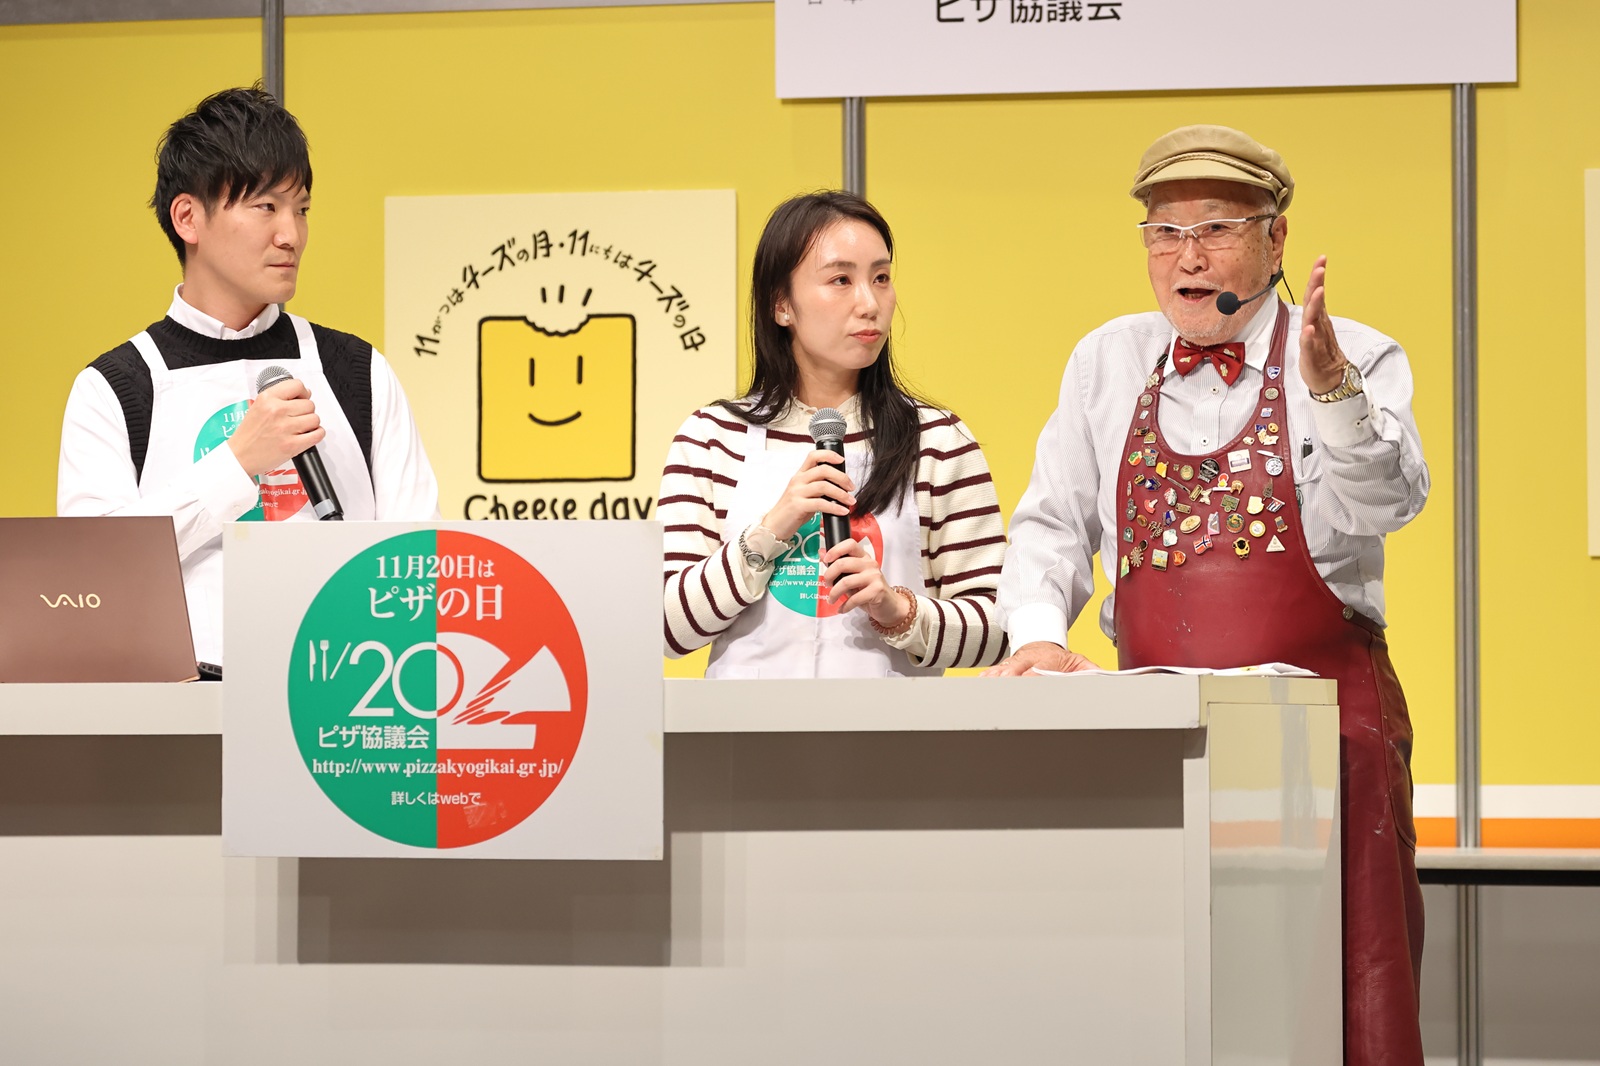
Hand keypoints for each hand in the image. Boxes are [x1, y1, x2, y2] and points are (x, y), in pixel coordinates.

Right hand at [226, 377, 323, 477]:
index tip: (302, 398)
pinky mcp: (292, 445)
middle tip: (297, 418)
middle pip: (309, 404)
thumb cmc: (249, 434)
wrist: (239, 455)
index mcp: (267, 399)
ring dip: (311, 423)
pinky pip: (318, 434)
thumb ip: (280, 398)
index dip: (303, 392)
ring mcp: (285, 428)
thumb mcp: (258, 406)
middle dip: (306, 411)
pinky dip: (317, 434)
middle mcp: (277, 411)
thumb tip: (305, 394)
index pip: (297, 385)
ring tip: (300, 428)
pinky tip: (308, 435)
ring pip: (315, 418)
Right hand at [761, 450, 854, 541]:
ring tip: (850, 501)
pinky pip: (821, 503)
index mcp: (800, 475)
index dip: (829, 455)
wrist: (774, 526)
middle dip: (842, 477)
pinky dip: (835, 507)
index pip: (813, 456)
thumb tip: (840, 485)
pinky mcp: (798, 506)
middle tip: (851, 487)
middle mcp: (798, 480)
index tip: (841, 460)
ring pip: (824, 486)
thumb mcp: (804, 494)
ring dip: (841, 494)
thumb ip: (817, 486)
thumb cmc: (792, 511)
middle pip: (823, 470)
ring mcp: (797, 492)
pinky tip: (842, 511)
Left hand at [819, 538, 906, 625]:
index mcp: (863, 557)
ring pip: (846, 582)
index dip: (836, 550)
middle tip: (826, 584)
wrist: (889, 605)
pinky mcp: (877, 590)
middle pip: (843, 563)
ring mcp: (874, 576)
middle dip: (829, 575)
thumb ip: (839, 566)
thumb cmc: (869, 590)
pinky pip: (855, 598)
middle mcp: (870, 564)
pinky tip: (841, 608)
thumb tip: (821, 553)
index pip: (850, 544)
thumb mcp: (853, 577)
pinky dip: (845, 605)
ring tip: (831, 600)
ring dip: (834, 593)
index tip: (826, 559)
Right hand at [981, 641, 1099, 675]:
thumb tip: (1106, 679)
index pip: (1042, 667)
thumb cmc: (1060, 659)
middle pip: (1020, 667)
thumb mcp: (1080, 662)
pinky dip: (987, 676)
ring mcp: (1016, 662)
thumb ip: (1092, 672)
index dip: (1035, 673)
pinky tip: (982, 681)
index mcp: (1050, 658)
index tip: (1030, 679)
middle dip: (1013, 676)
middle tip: (1007, 685)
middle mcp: (1030, 658)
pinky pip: (994, 670)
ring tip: (990, 685)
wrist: (1042, 642)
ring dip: (998, 677)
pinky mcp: (1005, 666)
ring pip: (1005, 668)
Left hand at [1298, 255, 1348, 394]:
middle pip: (1316, 302)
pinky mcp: (1312, 356)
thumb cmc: (1320, 353)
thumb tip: (1312, 292)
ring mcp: (1316, 340)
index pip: (1315, 294)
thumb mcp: (1313, 329)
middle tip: (1321, 267)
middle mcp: (1319, 326)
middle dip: (1317, 283)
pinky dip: (1309, 336)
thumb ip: (1312, 312)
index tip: (1321, 259)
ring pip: (1314, 320)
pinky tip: (1309, 329)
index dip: (1317, 277)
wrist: (1331, 379)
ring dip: (1315, 305)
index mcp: (1318, 319)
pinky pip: (1310, 345)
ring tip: (1318, 290)